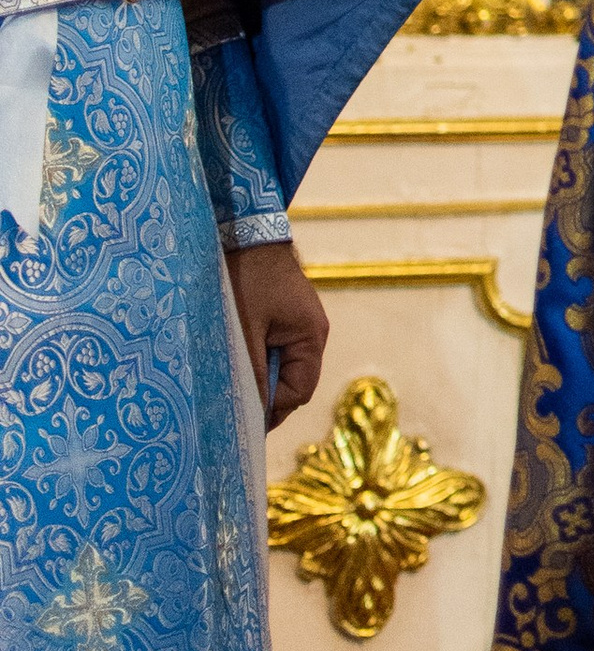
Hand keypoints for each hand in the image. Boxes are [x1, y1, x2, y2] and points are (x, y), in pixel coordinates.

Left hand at [228, 242, 329, 428]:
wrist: (242, 229)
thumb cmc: (246, 277)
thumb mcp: (245, 329)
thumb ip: (252, 372)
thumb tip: (253, 414)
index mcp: (311, 336)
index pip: (298, 391)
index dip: (272, 410)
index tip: (241, 421)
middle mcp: (311, 332)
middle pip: (291, 381)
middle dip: (262, 394)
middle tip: (228, 404)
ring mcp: (297, 322)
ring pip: (278, 365)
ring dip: (255, 375)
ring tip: (225, 379)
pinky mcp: (281, 314)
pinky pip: (271, 348)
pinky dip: (252, 357)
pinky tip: (230, 357)